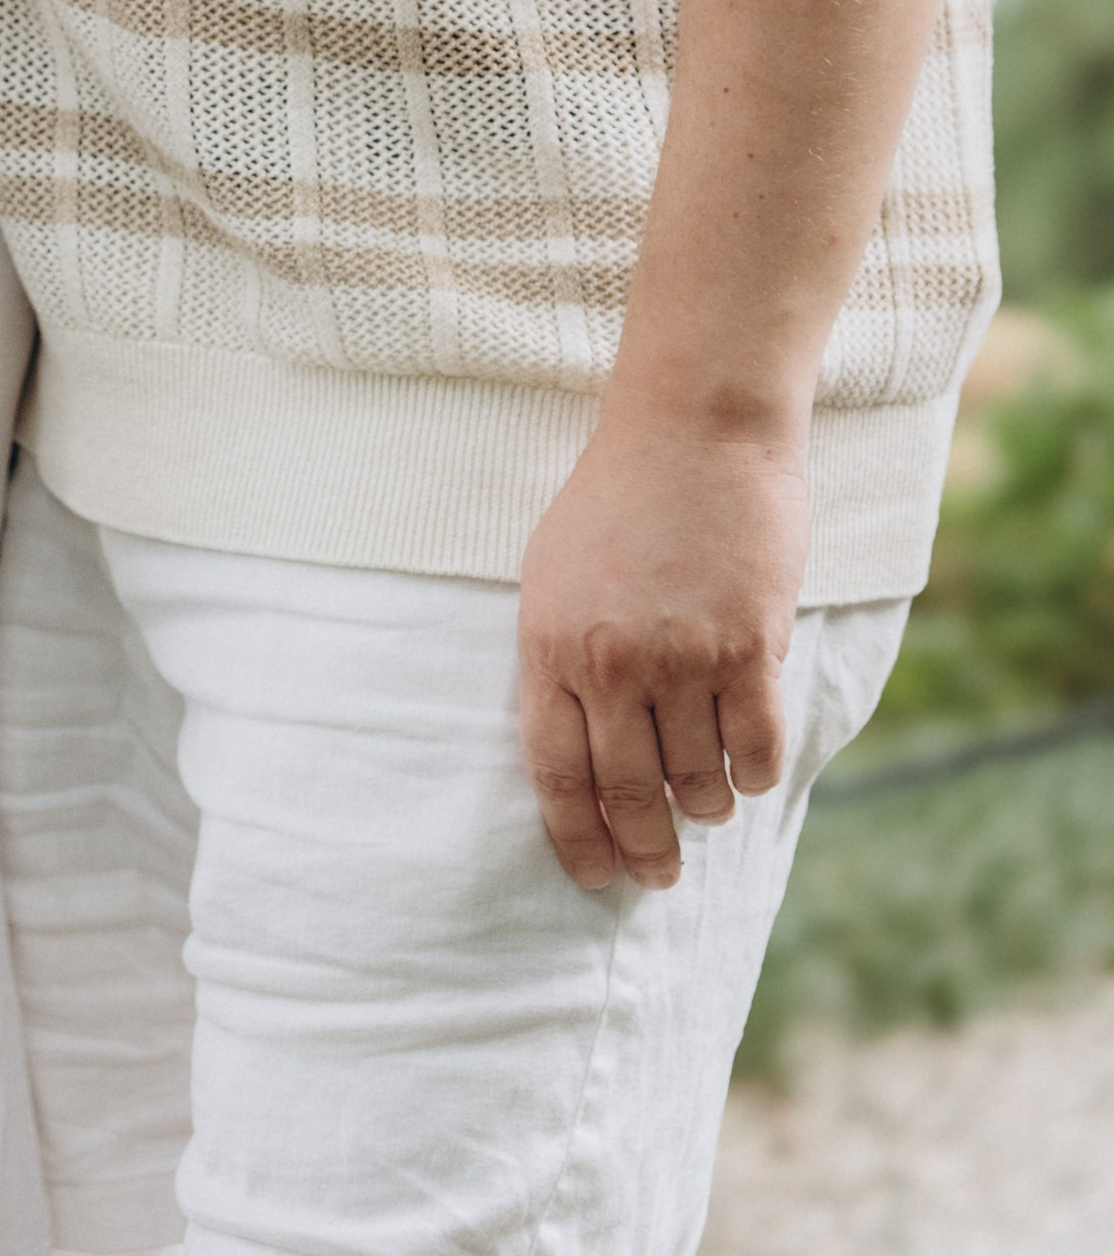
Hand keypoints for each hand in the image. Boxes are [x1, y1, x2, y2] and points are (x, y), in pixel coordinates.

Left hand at [516, 416, 809, 889]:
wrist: (694, 428)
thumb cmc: (618, 496)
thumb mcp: (555, 572)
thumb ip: (562, 658)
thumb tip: (580, 749)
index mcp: (551, 644)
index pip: (557, 775)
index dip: (577, 839)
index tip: (595, 876)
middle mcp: (612, 663)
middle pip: (629, 792)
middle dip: (646, 848)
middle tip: (659, 873)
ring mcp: (682, 659)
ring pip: (696, 779)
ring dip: (703, 807)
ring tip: (705, 805)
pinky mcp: (747, 649)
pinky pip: (754, 749)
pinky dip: (752, 775)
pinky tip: (746, 772)